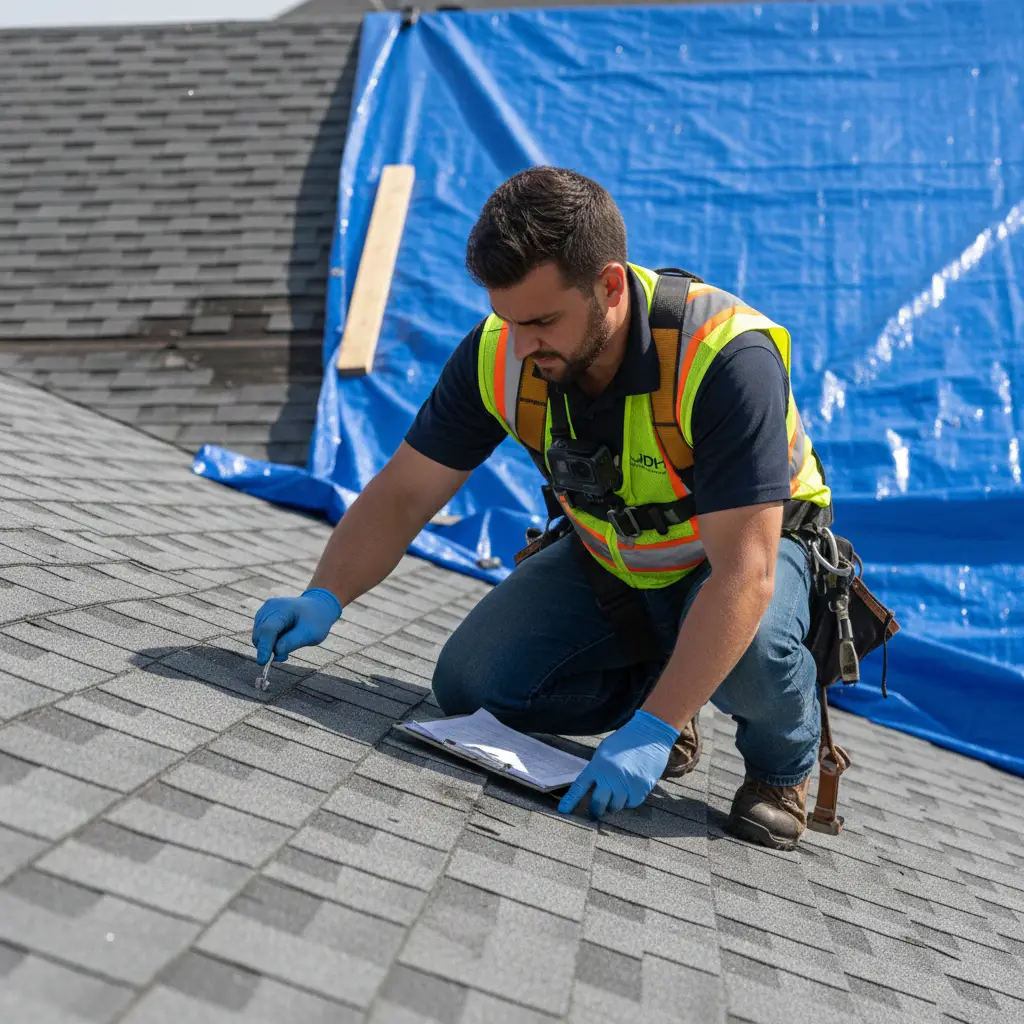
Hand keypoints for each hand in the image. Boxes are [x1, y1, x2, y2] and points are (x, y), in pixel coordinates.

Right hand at [251, 588, 341, 664]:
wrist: (317, 608)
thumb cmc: (315, 621)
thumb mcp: (310, 633)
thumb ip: (293, 641)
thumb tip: (276, 651)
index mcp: (282, 608)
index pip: (268, 629)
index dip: (265, 646)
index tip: (263, 662)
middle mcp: (269, 608)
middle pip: (260, 634)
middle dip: (268, 649)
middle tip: (285, 656)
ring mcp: (264, 612)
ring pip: (258, 637)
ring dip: (269, 647)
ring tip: (288, 645)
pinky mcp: (263, 618)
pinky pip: (261, 636)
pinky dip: (269, 643)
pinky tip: (283, 641)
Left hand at [558, 710, 678, 818]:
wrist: (649, 734)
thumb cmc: (624, 742)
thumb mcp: (604, 752)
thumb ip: (597, 770)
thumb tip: (591, 789)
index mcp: (598, 765)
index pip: (579, 787)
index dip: (570, 801)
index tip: (563, 811)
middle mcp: (611, 776)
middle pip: (598, 803)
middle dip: (596, 810)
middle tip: (596, 812)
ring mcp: (627, 783)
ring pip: (616, 806)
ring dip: (614, 804)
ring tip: (617, 793)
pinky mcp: (641, 788)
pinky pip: (631, 803)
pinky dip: (629, 800)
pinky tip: (631, 788)